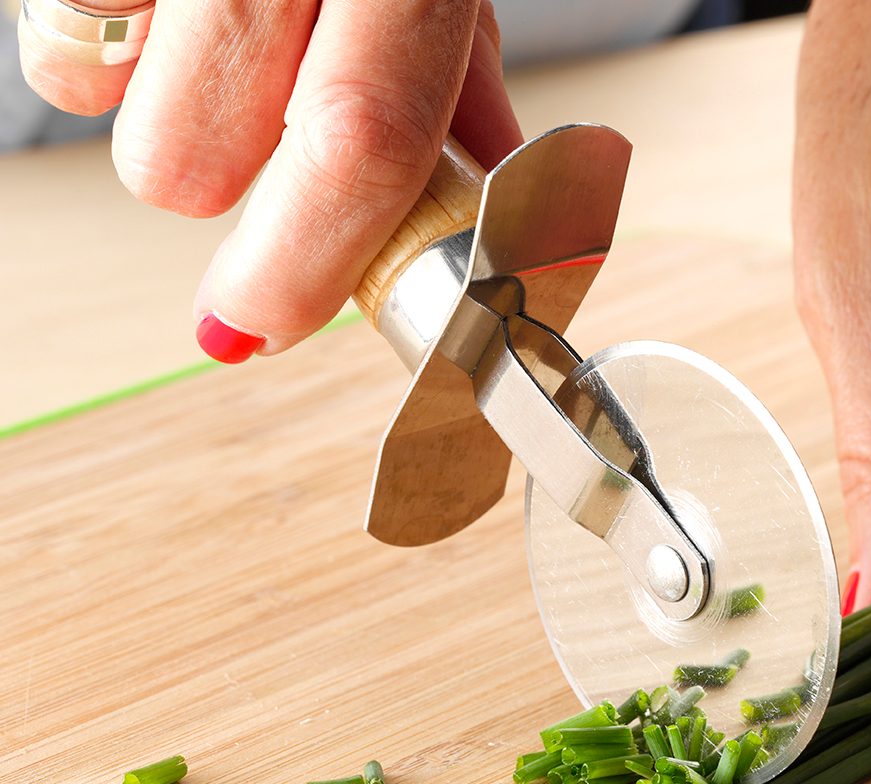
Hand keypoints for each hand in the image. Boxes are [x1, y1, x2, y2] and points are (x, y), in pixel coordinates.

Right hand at [19, 0, 521, 361]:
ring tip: (194, 30)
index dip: (303, 265)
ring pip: (81, 93)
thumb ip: (458, 87)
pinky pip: (48, 19)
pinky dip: (86, 31)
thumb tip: (483, 210)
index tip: (255, 327)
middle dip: (208, 186)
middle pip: (186, 157)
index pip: (358, 140)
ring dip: (137, 99)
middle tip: (244, 127)